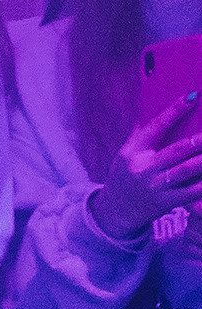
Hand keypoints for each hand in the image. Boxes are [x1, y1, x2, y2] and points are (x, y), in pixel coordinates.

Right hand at [88, 91, 201, 241]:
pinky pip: (192, 192)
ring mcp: (155, 186)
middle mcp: (143, 168)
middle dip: (200, 139)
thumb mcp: (125, 155)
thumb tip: (156, 108)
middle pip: (178, 149)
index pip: (155, 126)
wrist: (115, 212)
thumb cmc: (125, 177)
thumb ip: (142, 136)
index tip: (193, 97)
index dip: (174, 111)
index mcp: (132, 151)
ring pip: (188, 169)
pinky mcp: (166, 203)